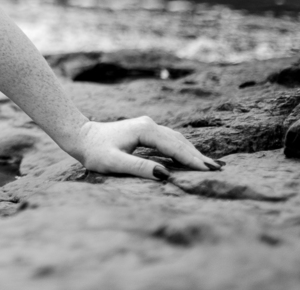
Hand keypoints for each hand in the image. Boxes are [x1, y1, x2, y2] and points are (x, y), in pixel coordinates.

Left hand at [72, 117, 222, 179]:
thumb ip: (139, 168)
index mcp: (145, 131)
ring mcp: (148, 125)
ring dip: (192, 151)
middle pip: (179, 141)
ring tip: (209, 165)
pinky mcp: (145, 130)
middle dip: (198, 156)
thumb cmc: (94, 152)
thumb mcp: (114, 163)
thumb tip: (165, 175)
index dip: (192, 160)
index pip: (174, 147)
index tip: (210, 171)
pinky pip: (169, 139)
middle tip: (218, 169)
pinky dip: (182, 148)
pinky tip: (189, 157)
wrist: (80, 136)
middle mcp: (149, 124)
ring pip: (176, 139)